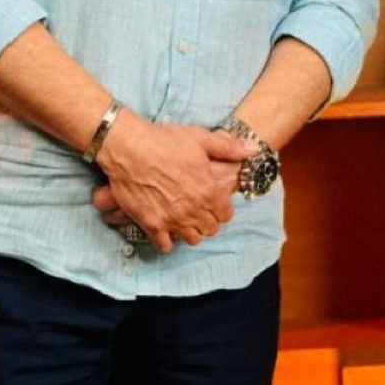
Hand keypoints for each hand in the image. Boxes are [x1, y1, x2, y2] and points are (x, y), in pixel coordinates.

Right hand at [91, 113, 252, 251]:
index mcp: (209, 190)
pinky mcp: (151, 224)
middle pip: (210, 229)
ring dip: (191, 231)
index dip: (222, 208)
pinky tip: (166, 228)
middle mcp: (193, 209)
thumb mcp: (202, 138)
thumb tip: (254, 150)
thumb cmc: (167, 140)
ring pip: (192, 239)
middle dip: (208, 221)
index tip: (215, 202)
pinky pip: (165, 245)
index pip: (225, 214)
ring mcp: (172, 219)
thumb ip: (229, 148)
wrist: (131, 147)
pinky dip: (167, 240)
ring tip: (185, 219)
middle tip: (200, 210)